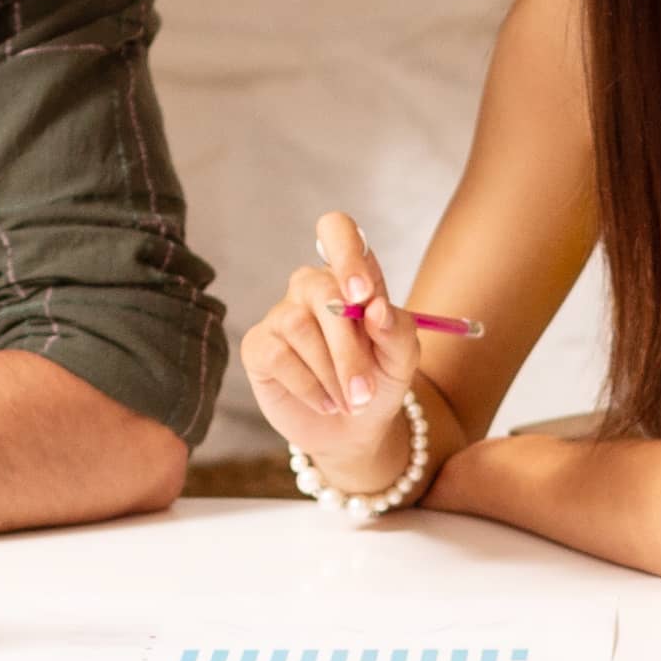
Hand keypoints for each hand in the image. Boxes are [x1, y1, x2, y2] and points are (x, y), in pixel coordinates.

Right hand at [236, 212, 433, 490]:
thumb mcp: (402, 359)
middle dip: (348, 349)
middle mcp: (312, 287)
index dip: (347, 254)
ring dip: (332, 374)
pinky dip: (310, 387)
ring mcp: (281, 315)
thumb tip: (375, 309)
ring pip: (301, 328)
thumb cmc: (380, 381)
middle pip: (323, 291)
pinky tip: (326, 402)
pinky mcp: (258, 347)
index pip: (338, 231)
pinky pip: (279, 357)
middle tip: (365, 392)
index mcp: (351, 275)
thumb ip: (397, 330)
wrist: (355, 429)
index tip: (363, 295)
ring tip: (351, 401)